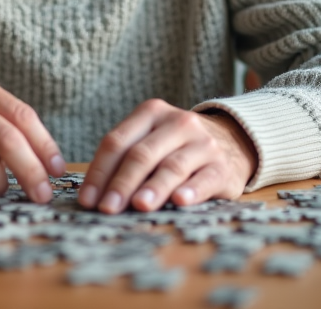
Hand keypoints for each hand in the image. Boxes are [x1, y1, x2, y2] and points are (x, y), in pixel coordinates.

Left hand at [79, 100, 257, 212]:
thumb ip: (125, 160)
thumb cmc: (176, 147)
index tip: (87, 200)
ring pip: (171, 166)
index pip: (117, 141)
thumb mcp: (151, 140)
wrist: (232, 141)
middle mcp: (178, 123)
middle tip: (107, 208)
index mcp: (151, 113)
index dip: (99, 172)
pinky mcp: (222, 167)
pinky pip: (204, 179)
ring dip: (153, 188)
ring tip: (139, 205)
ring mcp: (202, 143)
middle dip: (121, 183)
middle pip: (142, 154)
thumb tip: (94, 197)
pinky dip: (191, 191)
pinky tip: (179, 201)